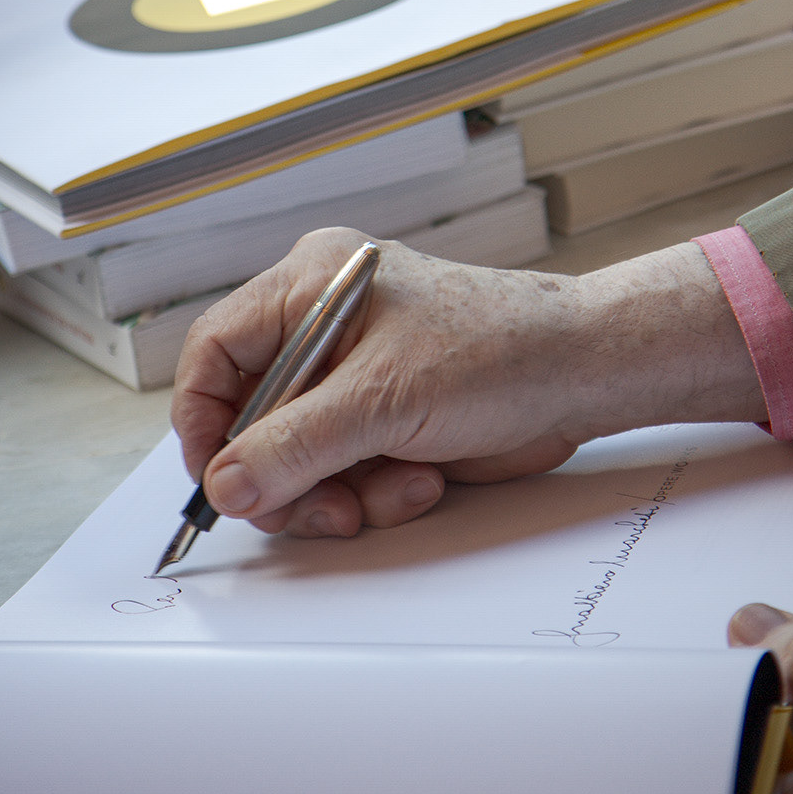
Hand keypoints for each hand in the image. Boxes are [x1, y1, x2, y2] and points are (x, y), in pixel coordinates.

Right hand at [171, 225, 763, 538]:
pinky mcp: (384, 420)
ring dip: (339, 491)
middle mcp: (322, 327)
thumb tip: (225, 486)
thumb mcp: (383, 400)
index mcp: (309, 286)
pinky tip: (422, 479)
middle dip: (287, 474)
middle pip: (252, 419)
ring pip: (297, 459)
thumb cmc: (502, 350)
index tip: (219, 479)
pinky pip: (343, 474)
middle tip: (318, 508)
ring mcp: (354, 377)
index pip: (215, 352)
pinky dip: (375, 491)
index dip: (206, 421)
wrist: (586, 376)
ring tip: (395, 487)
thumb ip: (294, 446)